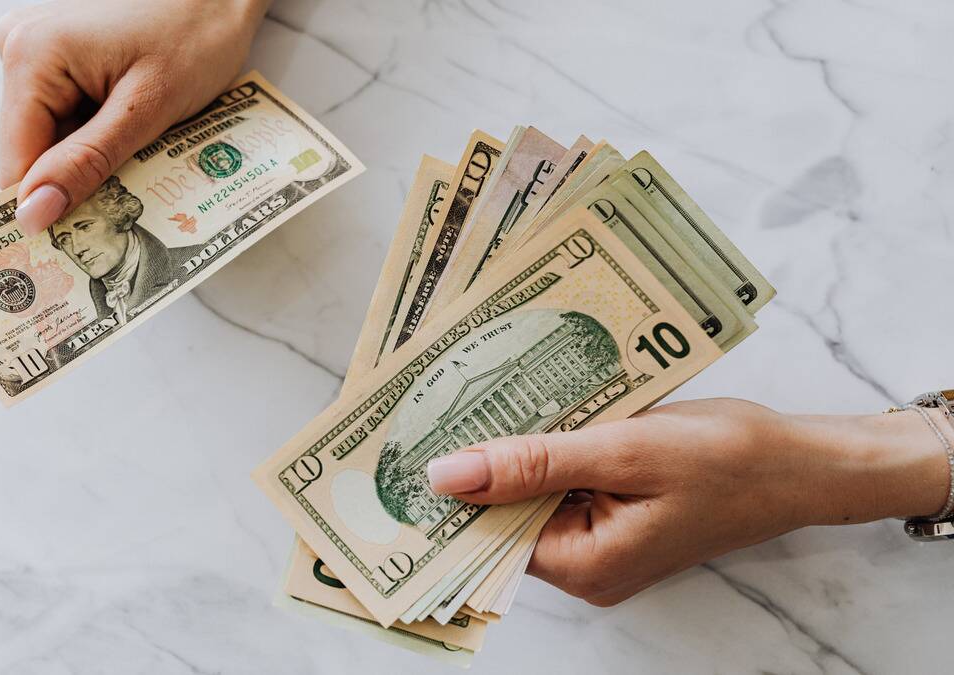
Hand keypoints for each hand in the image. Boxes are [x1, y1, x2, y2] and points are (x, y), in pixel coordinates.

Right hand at [0, 0, 269, 234]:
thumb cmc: (196, 33)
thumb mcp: (146, 109)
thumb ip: (87, 163)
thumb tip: (32, 215)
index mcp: (31, 56)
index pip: (16, 164)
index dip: (47, 208)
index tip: (80, 244)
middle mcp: (19, 47)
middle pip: (33, 152)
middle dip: (77, 179)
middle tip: (131, 190)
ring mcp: (37, 50)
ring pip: (51, 139)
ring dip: (92, 159)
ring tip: (142, 146)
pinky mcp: (59, 58)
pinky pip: (66, 117)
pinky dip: (98, 136)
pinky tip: (134, 128)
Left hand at [426, 398, 949, 605]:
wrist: (802, 460)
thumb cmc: (727, 459)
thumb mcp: (623, 451)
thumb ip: (532, 464)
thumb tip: (446, 477)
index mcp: (583, 565)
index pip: (488, 532)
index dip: (449, 487)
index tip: (408, 440)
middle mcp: (585, 562)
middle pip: (506, 510)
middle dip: (478, 456)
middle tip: (436, 397)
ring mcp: (601, 537)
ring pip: (532, 489)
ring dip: (515, 443)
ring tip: (475, 388)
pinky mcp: (614, 509)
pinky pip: (564, 477)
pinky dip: (550, 442)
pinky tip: (532, 399)